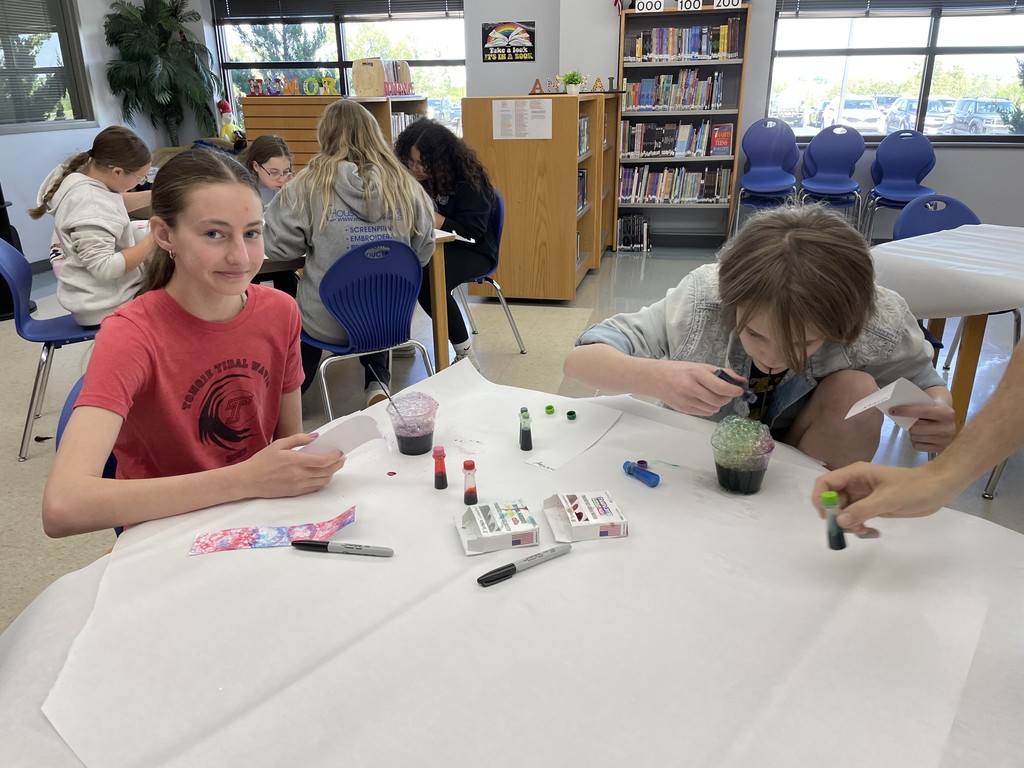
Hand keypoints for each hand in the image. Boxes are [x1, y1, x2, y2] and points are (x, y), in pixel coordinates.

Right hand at [241, 432, 345, 497]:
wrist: (248, 480)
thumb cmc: (262, 461)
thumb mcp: (279, 444)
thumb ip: (298, 439)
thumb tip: (315, 436)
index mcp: (295, 461)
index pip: (322, 461)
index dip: (335, 457)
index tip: (340, 452)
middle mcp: (299, 475)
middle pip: (326, 472)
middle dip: (338, 464)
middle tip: (342, 458)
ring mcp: (298, 485)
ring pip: (323, 481)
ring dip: (331, 473)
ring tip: (333, 466)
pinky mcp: (295, 493)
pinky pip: (315, 488)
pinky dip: (322, 481)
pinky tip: (322, 475)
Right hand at [654, 362, 745, 415]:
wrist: (656, 378)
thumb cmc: (680, 370)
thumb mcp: (700, 366)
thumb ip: (722, 373)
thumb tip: (741, 380)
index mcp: (696, 374)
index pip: (721, 387)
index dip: (734, 391)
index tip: (740, 390)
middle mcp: (691, 388)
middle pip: (719, 401)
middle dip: (728, 398)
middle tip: (728, 393)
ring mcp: (687, 400)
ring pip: (713, 409)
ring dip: (719, 404)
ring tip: (715, 396)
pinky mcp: (684, 409)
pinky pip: (705, 413)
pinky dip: (710, 408)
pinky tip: (705, 400)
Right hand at [811, 462, 949, 528]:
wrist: (938, 489)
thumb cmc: (913, 488)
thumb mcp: (888, 499)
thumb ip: (862, 509)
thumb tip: (839, 521)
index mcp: (855, 474)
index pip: (825, 482)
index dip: (820, 498)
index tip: (827, 516)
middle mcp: (855, 484)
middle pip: (832, 499)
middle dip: (836, 516)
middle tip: (849, 529)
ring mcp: (863, 495)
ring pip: (843, 511)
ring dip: (849, 524)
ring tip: (865, 531)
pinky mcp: (872, 506)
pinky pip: (856, 517)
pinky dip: (860, 526)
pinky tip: (873, 532)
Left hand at [895, 399, 955, 452]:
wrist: (947, 419)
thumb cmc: (934, 409)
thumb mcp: (930, 404)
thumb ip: (916, 406)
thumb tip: (896, 411)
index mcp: (947, 413)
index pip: (923, 411)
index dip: (906, 411)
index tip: (893, 410)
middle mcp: (948, 428)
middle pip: (916, 428)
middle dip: (909, 424)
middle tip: (908, 421)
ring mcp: (945, 441)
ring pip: (915, 437)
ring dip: (912, 432)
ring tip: (918, 427)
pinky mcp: (940, 449)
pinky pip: (917, 446)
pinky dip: (915, 441)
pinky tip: (920, 435)